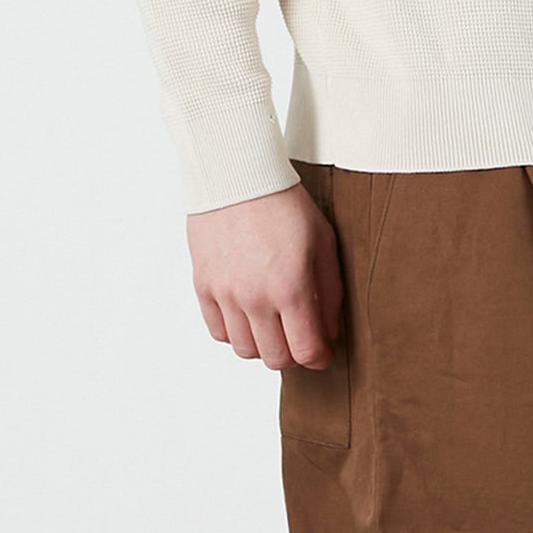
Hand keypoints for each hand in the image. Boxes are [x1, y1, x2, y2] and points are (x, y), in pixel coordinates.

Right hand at [187, 182, 342, 370]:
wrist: (237, 174)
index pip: (306, 351)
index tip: (324, 352)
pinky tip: (247, 315)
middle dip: (293, 354)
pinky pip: (218, 331)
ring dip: (263, 345)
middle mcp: (254, 297)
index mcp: (290, 288)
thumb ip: (329, 294)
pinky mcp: (203, 285)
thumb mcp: (323, 244)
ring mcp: (225, 294)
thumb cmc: (285, 204)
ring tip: (273, 325)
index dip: (320, 358)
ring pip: (244, 350)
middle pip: (275, 358)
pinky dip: (234, 332)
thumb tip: (329, 333)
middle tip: (300, 338)